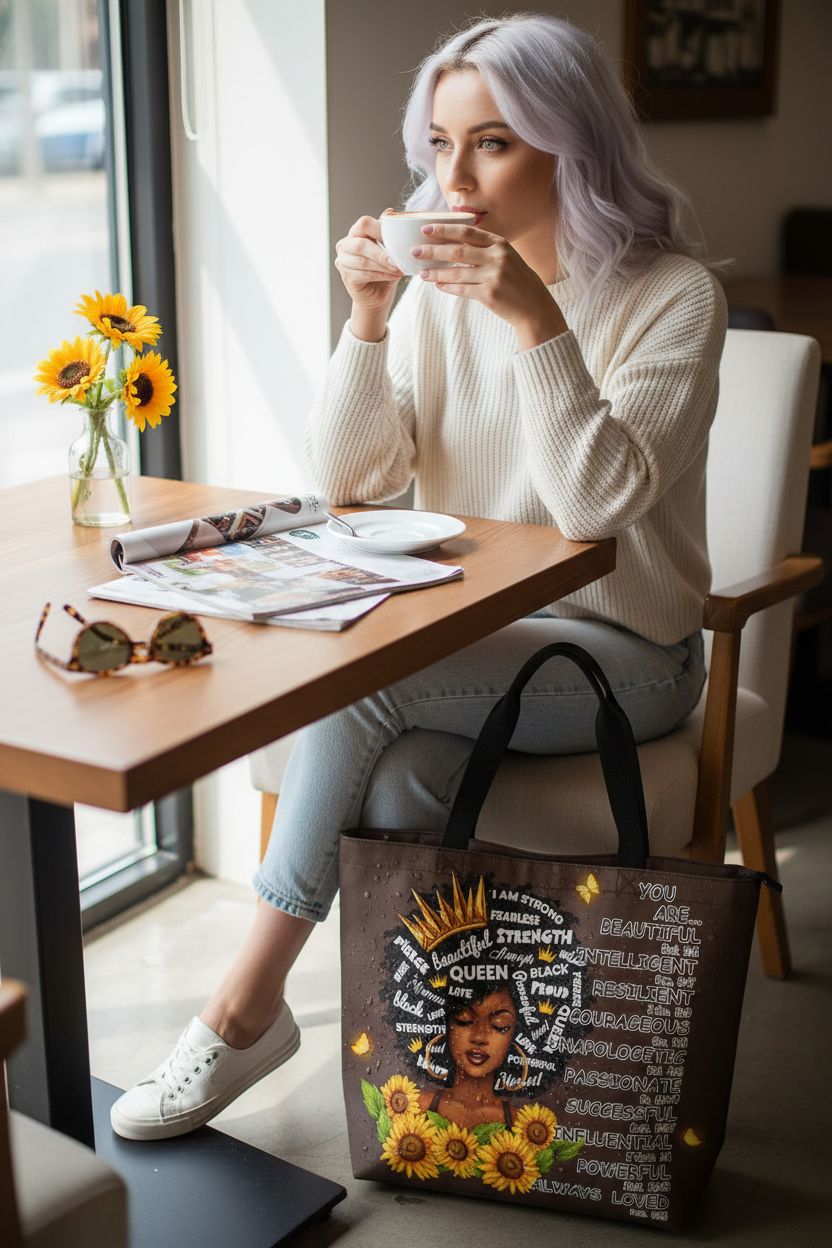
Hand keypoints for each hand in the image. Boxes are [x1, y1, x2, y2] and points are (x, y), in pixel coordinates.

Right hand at [334, 213, 403, 315]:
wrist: (378, 296)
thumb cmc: (385, 270)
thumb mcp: (390, 249)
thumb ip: (389, 233)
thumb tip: (391, 212)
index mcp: (356, 232)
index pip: (364, 223)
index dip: (380, 230)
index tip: (397, 240)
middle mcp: (345, 244)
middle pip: (361, 244)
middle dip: (381, 254)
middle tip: (398, 261)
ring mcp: (342, 261)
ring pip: (363, 261)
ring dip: (383, 267)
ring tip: (399, 270)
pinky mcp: (346, 276)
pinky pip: (364, 274)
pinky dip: (381, 275)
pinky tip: (393, 277)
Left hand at [413, 222, 566, 348]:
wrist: (535, 307)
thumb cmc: (517, 281)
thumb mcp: (506, 258)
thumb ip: (485, 250)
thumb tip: (452, 245)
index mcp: (500, 243)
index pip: (467, 232)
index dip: (444, 230)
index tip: (425, 229)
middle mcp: (497, 257)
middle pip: (457, 251)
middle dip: (433, 250)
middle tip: (415, 251)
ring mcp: (494, 276)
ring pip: (456, 272)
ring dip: (436, 273)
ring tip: (422, 273)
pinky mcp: (489, 295)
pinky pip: (462, 290)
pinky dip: (447, 287)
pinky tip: (437, 286)